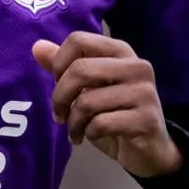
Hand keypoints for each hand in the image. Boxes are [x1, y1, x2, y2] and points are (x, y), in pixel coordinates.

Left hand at [32, 32, 183, 177]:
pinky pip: (100, 123)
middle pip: (80, 69)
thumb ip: (65, 67)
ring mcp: (144, 92)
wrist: (150, 148)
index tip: (58, 84)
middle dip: (60, 96)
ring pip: (87, 101)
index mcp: (120, 51)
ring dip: (73, 122)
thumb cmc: (115, 113)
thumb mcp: (88, 88)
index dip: (59, 64)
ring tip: (74, 130)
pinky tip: (88, 136)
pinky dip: (87, 133)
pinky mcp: (146, 119)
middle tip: (59, 114)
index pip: (78, 40)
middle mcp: (136, 66)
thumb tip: (37, 47)